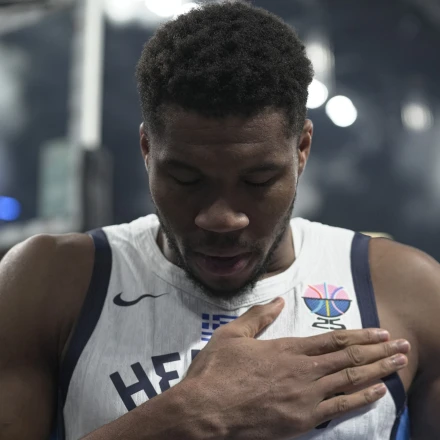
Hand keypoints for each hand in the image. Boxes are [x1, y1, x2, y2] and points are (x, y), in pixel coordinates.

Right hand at [183, 297, 409, 439]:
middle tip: (401, 345)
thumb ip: (258, 317)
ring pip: (350, 380)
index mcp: (287, 348)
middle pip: (348, 357)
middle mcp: (302, 370)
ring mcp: (305, 396)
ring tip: (398, 364)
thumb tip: (276, 299)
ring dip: (377, 371)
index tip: (380, 331)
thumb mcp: (232, 334)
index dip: (359, 335)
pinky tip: (377, 392)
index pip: (332, 339)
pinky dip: (361, 398)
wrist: (206, 410)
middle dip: (377, 351)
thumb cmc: (217, 371)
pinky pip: (340, 408)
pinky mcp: (302, 420)